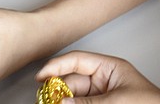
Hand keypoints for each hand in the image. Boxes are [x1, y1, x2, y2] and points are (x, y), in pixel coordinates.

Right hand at [36, 51, 159, 102]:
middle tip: (42, 97)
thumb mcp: (117, 100)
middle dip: (57, 88)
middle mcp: (104, 79)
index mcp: (109, 67)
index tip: (41, 75)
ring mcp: (103, 95)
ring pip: (75, 96)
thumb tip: (63, 102)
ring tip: (50, 103)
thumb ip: (88, 102)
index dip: (57, 65)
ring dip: (63, 99)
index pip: (77, 61)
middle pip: (73, 80)